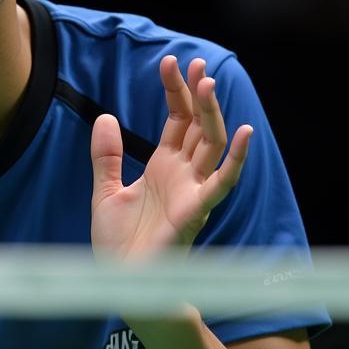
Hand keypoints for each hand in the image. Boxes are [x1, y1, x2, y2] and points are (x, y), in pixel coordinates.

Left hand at [90, 55, 252, 261]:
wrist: (120, 285)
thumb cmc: (118, 246)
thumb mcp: (105, 191)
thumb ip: (107, 156)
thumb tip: (106, 116)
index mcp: (162, 167)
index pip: (175, 120)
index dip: (175, 92)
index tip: (170, 62)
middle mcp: (182, 175)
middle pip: (196, 126)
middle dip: (197, 94)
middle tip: (198, 62)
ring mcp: (192, 191)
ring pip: (211, 145)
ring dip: (212, 114)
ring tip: (209, 83)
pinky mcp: (196, 212)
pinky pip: (221, 182)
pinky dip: (235, 158)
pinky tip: (243, 132)